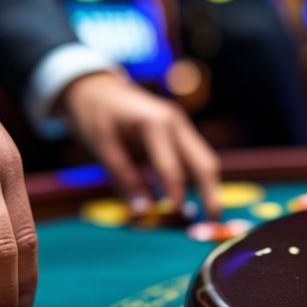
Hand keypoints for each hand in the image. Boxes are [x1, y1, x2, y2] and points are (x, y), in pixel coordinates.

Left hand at [59, 72, 220, 218]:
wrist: (93, 85)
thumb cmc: (94, 113)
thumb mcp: (102, 146)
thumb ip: (124, 178)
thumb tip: (144, 211)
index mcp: (157, 124)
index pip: (173, 168)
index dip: (175, 196)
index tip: (172, 216)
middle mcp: (176, 123)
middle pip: (205, 163)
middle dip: (211, 194)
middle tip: (213, 222)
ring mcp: (180, 126)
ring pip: (205, 161)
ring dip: (209, 188)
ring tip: (209, 216)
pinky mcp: (178, 132)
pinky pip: (195, 158)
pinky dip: (197, 179)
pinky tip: (196, 199)